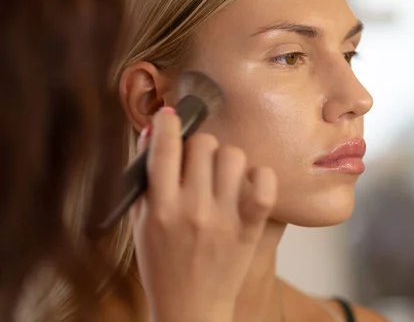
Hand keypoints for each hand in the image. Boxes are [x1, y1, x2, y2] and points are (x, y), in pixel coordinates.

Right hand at [132, 106, 276, 321]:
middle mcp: (193, 209)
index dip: (166, 122)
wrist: (190, 306)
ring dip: (226, 159)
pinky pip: (265, 183)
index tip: (169, 117)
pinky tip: (247, 184)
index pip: (164, 147)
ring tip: (221, 175)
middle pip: (203, 144)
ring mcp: (224, 218)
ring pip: (233, 156)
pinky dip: (260, 176)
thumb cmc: (162, 263)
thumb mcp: (142, 223)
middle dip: (198, 145)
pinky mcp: (250, 227)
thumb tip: (152, 131)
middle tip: (197, 160)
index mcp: (160, 208)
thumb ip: (145, 178)